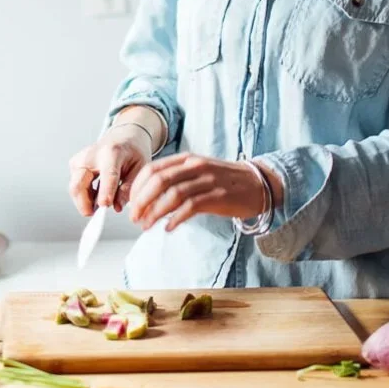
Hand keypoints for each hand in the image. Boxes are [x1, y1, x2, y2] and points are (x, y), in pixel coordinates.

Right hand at [68, 125, 151, 215]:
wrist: (123, 136)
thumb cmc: (133, 152)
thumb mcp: (140, 168)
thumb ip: (129, 188)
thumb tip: (116, 207)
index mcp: (113, 152)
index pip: (107, 175)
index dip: (105, 192)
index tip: (104, 206)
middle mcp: (91, 155)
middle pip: (79, 184)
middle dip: (84, 204)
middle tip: (96, 214)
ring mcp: (80, 159)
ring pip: (74, 188)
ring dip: (85, 201)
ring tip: (102, 200)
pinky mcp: (74, 165)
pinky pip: (75, 187)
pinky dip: (85, 195)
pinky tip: (98, 193)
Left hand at [128, 153, 268, 232]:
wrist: (258, 183)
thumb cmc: (224, 181)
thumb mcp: (198, 173)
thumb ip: (176, 179)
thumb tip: (147, 197)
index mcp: (187, 159)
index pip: (152, 169)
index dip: (137, 188)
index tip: (130, 204)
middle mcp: (195, 166)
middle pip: (159, 181)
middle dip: (141, 201)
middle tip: (134, 218)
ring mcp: (207, 180)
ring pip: (172, 194)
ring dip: (155, 212)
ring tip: (146, 226)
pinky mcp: (218, 196)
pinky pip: (191, 207)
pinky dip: (176, 218)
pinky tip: (168, 228)